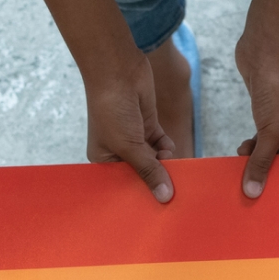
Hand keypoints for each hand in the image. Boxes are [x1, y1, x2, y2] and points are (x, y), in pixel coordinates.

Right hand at [83, 52, 176, 202]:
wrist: (118, 70)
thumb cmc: (112, 110)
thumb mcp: (130, 146)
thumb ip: (149, 171)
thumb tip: (165, 197)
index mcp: (103, 161)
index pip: (123, 185)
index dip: (138, 195)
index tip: (156, 209)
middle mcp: (118, 152)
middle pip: (141, 174)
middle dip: (155, 181)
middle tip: (172, 195)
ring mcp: (135, 139)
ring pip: (155, 161)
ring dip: (164, 165)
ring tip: (175, 172)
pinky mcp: (149, 127)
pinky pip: (162, 146)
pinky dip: (167, 149)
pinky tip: (169, 150)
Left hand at [233, 37, 278, 198]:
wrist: (265, 51)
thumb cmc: (276, 90)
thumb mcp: (270, 132)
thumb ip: (261, 162)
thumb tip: (252, 192)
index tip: (263, 197)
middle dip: (264, 172)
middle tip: (247, 187)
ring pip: (269, 151)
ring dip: (254, 159)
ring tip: (240, 166)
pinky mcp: (266, 114)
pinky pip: (260, 139)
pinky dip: (251, 146)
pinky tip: (240, 151)